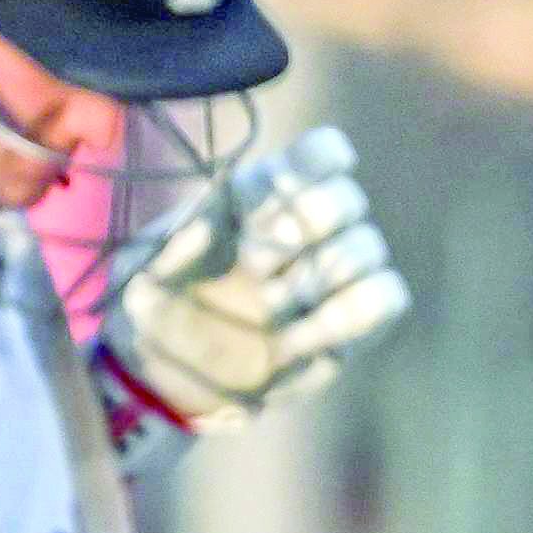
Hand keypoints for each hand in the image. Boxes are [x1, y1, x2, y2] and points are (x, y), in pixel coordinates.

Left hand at [102, 125, 409, 433]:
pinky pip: (384, 298)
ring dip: (322, 276)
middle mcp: (302, 232)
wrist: (164, 376)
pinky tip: (299, 338)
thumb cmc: (151, 306)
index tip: (288, 185)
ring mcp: (329, 279)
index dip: (318, 162)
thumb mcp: (148, 255)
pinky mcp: (349, 329)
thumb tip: (233, 193)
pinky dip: (350, 313)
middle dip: (305, 229)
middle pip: (346, 201)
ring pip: (368, 248)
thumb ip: (192, 224)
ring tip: (273, 307)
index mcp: (257, 198)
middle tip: (258, 266)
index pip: (318, 156)